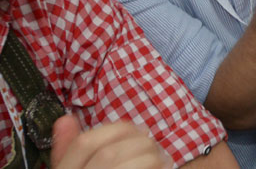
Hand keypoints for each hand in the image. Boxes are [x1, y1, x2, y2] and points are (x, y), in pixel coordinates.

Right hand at [51, 116, 172, 168]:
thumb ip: (68, 152)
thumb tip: (66, 119)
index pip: (82, 144)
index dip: (112, 129)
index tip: (135, 130)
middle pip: (109, 153)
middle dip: (138, 143)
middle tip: (153, 145)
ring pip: (132, 165)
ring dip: (152, 158)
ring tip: (162, 159)